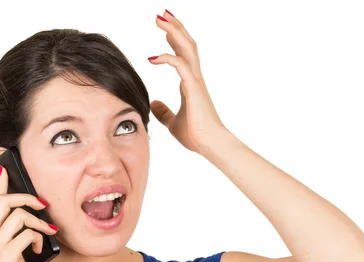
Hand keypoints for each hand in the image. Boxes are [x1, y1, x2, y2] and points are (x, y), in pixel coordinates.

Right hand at [0, 165, 58, 261]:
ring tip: (48, 233)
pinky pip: (27, 234)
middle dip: (28, 198)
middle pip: (6, 202)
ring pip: (20, 215)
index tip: (5, 170)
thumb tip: (27, 232)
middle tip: (43, 205)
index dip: (1, 185)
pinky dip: (37, 238)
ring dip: (39, 222)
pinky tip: (39, 247)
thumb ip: (5, 242)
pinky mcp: (6, 255)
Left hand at [148, 10, 227, 153]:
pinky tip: (152, 58)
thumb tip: (152, 104)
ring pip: (187, 48)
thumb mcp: (172, 122)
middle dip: (175, 27)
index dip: (175, 39)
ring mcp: (196, 81)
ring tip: (160, 19)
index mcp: (191, 84)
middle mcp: (195, 78)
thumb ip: (163, 112)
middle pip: (187, 44)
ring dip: (174, 31)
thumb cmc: (196, 136)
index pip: (183, 54)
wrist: (210, 145)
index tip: (164, 27)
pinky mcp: (194, 88)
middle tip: (162, 14)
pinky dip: (167, 57)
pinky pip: (180, 65)